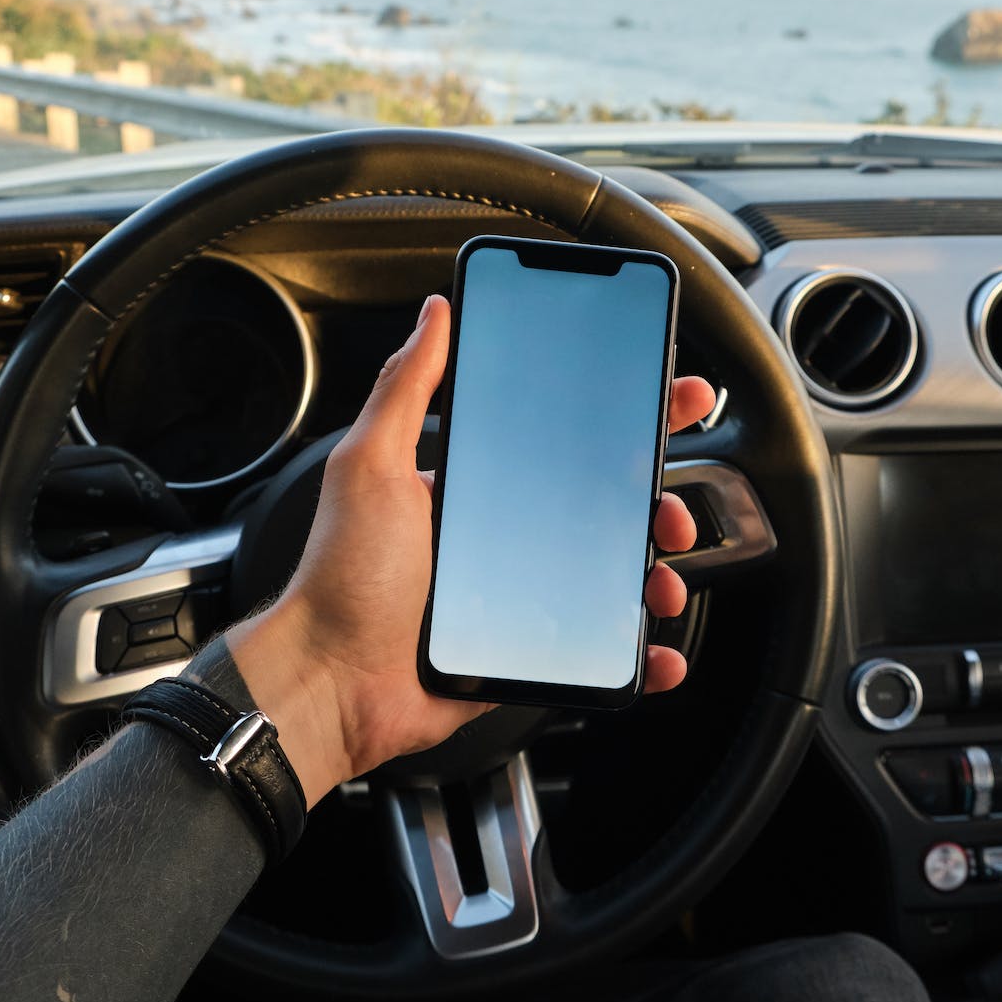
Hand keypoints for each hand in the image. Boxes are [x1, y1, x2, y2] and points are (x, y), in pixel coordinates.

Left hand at [226, 293, 715, 801]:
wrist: (331, 685)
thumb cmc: (340, 579)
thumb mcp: (370, 465)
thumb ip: (404, 387)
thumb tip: (432, 316)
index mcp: (472, 488)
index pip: (559, 440)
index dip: (620, 422)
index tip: (667, 403)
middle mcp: (499, 538)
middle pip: (602, 510)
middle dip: (654, 504)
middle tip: (669, 510)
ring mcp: (515, 597)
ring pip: (610, 578)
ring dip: (654, 577)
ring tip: (661, 583)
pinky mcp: (523, 653)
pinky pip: (595, 648)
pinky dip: (637, 654)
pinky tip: (657, 651)